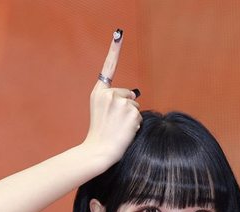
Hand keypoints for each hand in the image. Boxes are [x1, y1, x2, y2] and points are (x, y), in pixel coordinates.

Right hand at [83, 30, 141, 167]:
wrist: (99, 151)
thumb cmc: (100, 135)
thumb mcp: (102, 113)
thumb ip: (114, 100)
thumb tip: (136, 93)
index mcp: (99, 93)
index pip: (108, 68)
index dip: (114, 49)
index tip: (118, 33)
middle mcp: (109, 94)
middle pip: (129, 95)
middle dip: (127, 108)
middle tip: (115, 124)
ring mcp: (120, 101)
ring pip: (135, 106)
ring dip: (131, 118)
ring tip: (119, 129)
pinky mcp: (131, 110)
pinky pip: (140, 116)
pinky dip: (135, 125)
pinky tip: (125, 132)